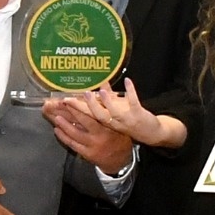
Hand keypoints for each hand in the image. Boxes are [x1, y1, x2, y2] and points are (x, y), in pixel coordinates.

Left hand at [43, 96, 134, 174]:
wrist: (120, 160)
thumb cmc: (120, 137)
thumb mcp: (118, 119)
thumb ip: (110, 101)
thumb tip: (103, 83)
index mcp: (108, 124)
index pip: (96, 112)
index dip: (86, 103)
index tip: (80, 95)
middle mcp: (100, 134)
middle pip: (84, 121)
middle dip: (72, 111)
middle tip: (62, 102)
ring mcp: (92, 144)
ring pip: (75, 133)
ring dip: (64, 124)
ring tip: (55, 116)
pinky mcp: (86, 153)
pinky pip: (72, 144)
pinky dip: (64, 136)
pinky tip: (57, 129)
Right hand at [64, 78, 185, 148]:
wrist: (151, 133)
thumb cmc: (130, 121)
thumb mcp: (115, 114)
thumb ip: (105, 101)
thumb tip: (94, 88)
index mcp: (106, 122)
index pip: (88, 116)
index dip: (76, 109)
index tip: (64, 101)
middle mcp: (114, 122)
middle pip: (97, 115)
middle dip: (87, 106)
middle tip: (78, 96)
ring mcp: (126, 118)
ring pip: (114, 111)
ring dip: (107, 101)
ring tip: (99, 91)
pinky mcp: (138, 113)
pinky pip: (133, 101)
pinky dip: (131, 91)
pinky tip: (128, 81)